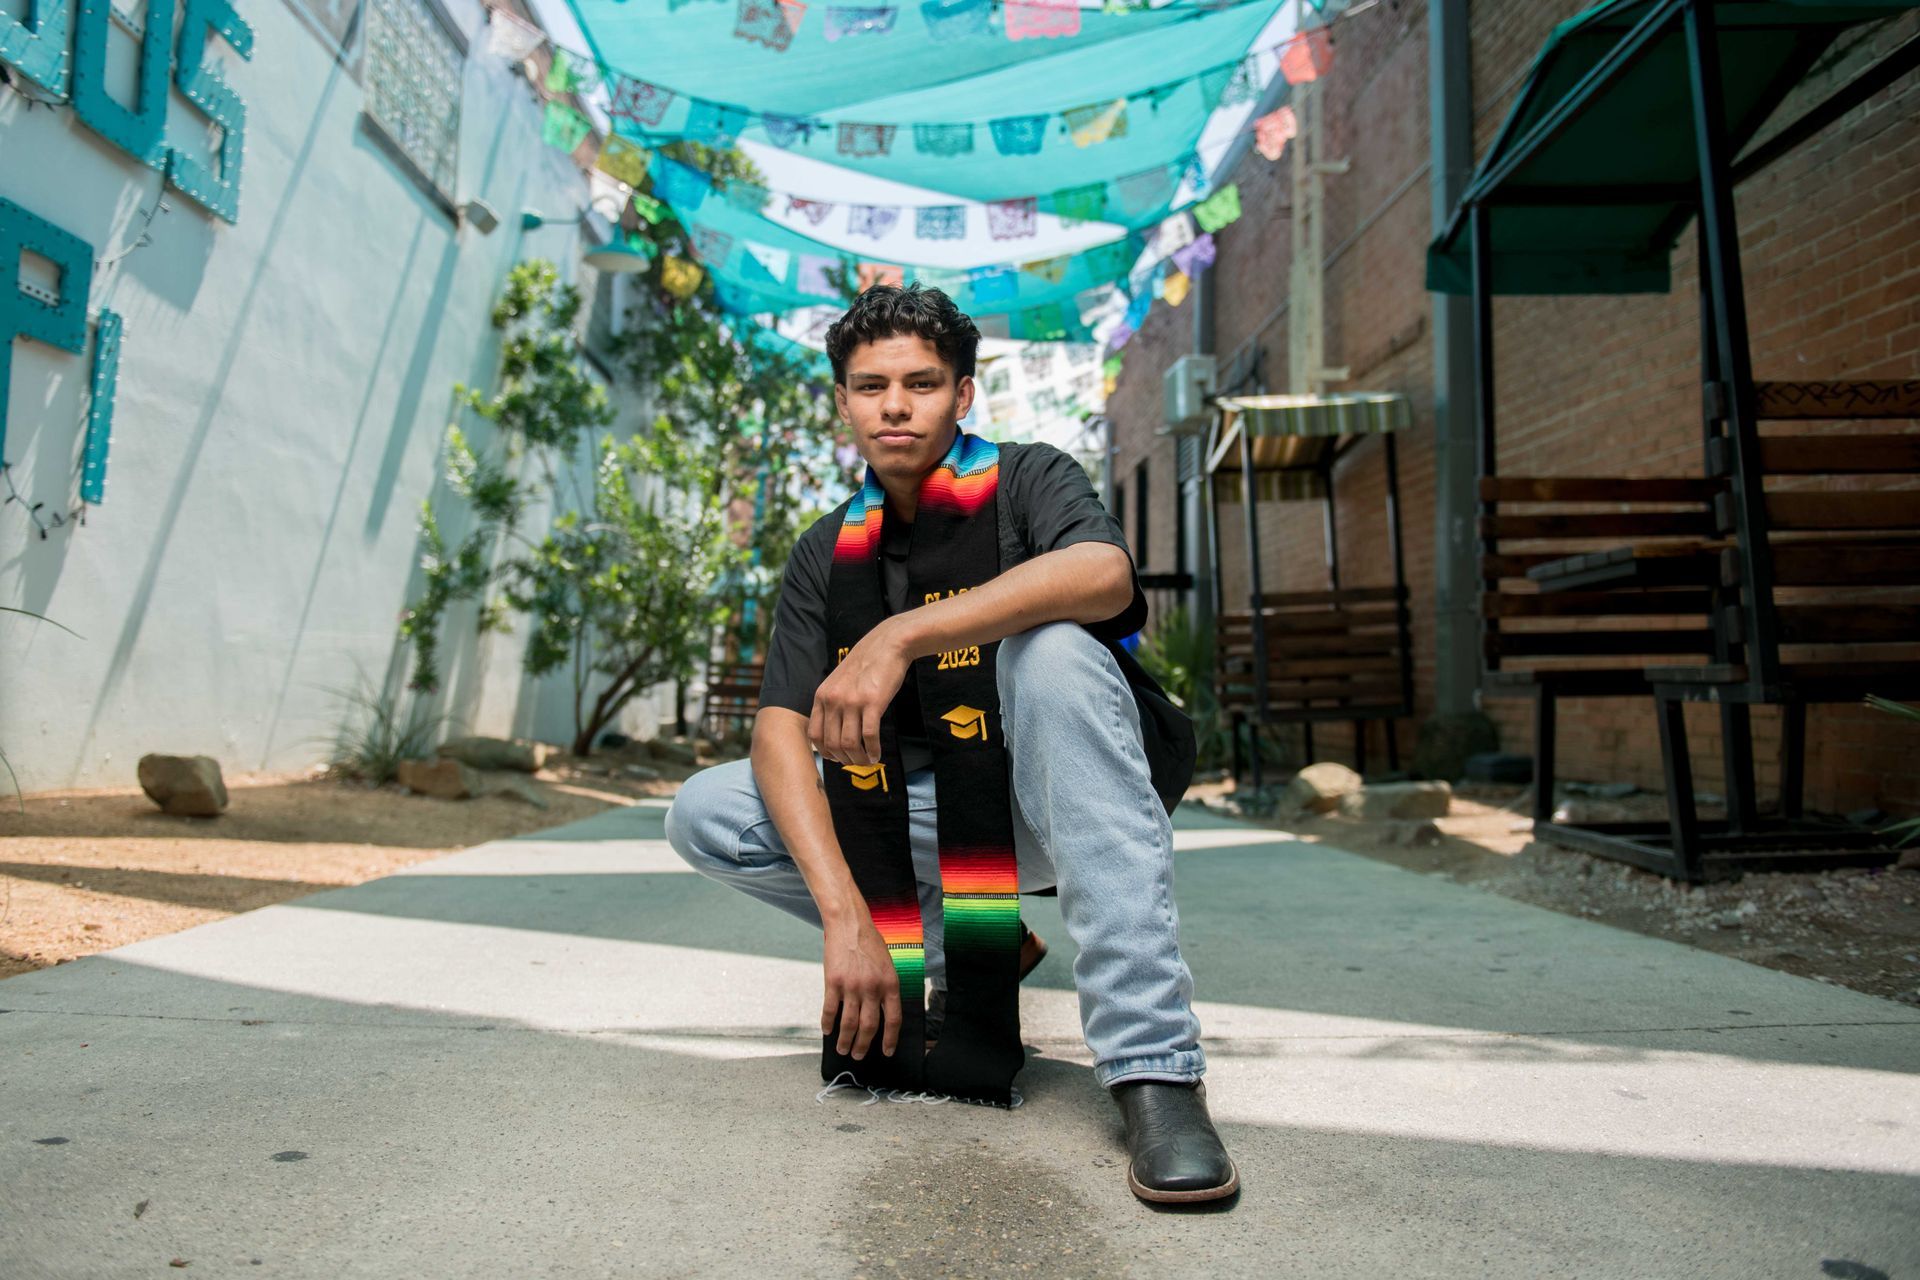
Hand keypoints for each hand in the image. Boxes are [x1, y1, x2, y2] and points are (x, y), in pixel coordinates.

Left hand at [810, 619, 909, 764]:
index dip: (825, 752)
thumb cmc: (866, 664)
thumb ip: (833, 702)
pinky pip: (869, 736)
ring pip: (849, 744)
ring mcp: (852, 702)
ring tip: (867, 761)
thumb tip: (835, 731)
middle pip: (831, 743)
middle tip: (855, 762)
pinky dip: (872, 750)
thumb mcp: (839, 681)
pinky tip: (877, 754)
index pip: (815, 735)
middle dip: (843, 759)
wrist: (887, 644)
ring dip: (858, 758)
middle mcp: (833, 700)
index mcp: (822, 696)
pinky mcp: (872, 703)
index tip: (837, 757)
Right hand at [821, 917, 901, 1059]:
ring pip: (849, 1023)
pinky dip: (828, 1023)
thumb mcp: (887, 965)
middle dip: (864, 1045)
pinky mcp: (833, 982)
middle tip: (859, 1056)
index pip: (894, 1019)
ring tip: (843, 1049)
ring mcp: (852, 986)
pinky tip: (827, 1030)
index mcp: (890, 983)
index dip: (890, 1039)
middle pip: (870, 1026)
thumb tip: (881, 1013)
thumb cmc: (869, 943)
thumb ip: (885, 988)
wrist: (849, 923)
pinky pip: (830, 1010)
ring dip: (845, 1040)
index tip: (887, 1051)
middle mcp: (872, 987)